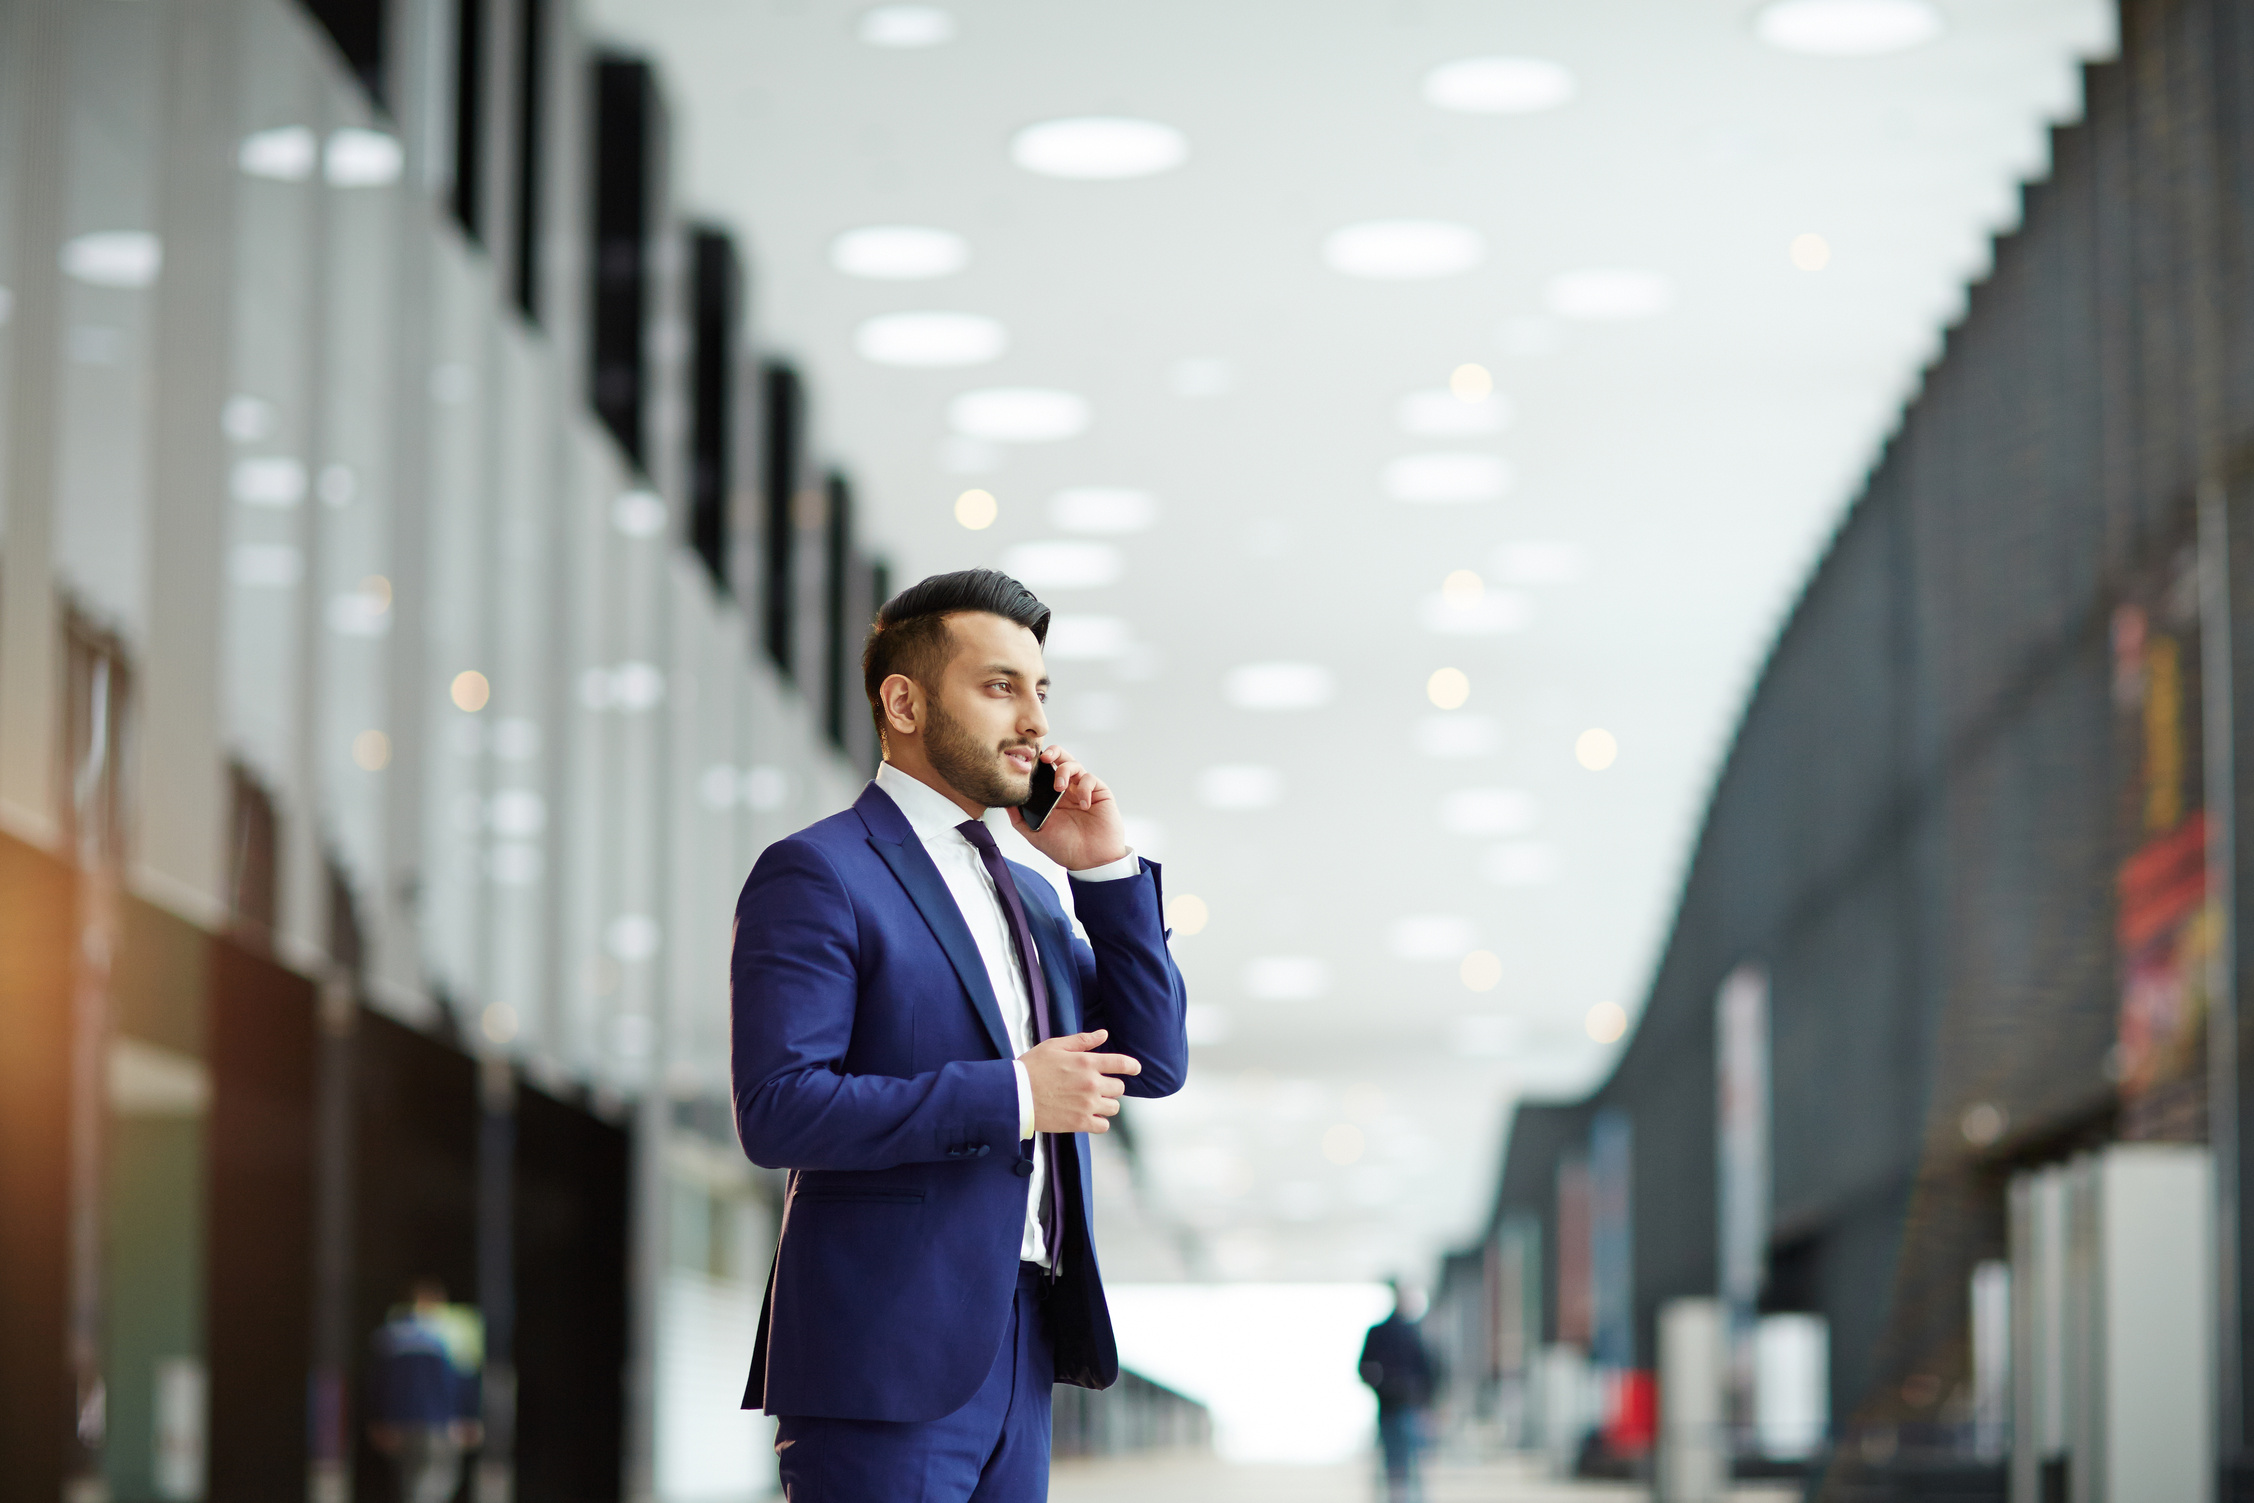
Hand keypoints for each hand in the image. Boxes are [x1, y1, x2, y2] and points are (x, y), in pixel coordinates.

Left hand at [1010, 744, 1130, 871]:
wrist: (1091, 861)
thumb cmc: (1065, 848)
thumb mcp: (1035, 833)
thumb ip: (1018, 817)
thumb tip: (1005, 801)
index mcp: (1051, 797)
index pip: (1043, 771)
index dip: (1036, 763)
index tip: (1027, 763)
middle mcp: (1067, 790)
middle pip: (1060, 758)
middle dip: (1052, 752)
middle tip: (1044, 758)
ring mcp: (1082, 789)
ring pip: (1073, 764)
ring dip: (1064, 771)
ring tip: (1060, 788)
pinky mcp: (1099, 792)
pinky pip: (1090, 779)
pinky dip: (1084, 788)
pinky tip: (1083, 805)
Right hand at [1021, 1028, 1141, 1133]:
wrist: (1015, 1095)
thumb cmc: (1032, 1068)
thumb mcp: (1055, 1046)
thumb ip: (1082, 1041)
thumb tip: (1103, 1034)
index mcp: (1087, 1063)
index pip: (1121, 1063)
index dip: (1132, 1066)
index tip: (1135, 1069)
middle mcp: (1091, 1084)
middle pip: (1119, 1087)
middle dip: (1111, 1085)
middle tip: (1097, 1086)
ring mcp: (1087, 1105)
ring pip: (1114, 1107)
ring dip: (1106, 1104)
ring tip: (1091, 1101)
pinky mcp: (1080, 1123)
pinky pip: (1103, 1125)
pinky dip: (1099, 1121)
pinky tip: (1088, 1116)